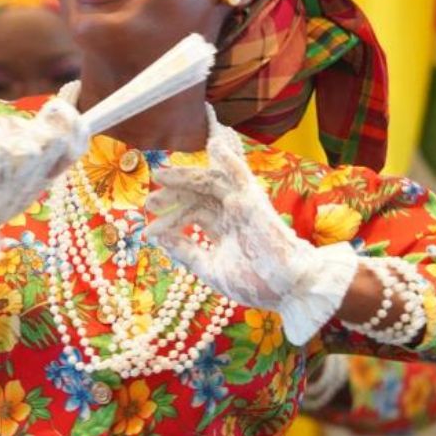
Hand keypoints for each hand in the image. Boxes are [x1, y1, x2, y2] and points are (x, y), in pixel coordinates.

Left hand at [144, 123, 359, 344]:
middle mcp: (230, 211)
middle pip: (196, 195)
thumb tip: (161, 239)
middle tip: (151, 202)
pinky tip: (213, 145)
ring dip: (186, 176)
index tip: (149, 232)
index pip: (191, 213)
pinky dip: (228, 158)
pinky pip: (240, 174)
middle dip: (172, 196)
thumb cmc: (254, 283)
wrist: (286, 289)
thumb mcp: (210, 268)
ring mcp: (241, 203)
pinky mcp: (253, 200)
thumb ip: (187, 252)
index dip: (170, 220)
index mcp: (222, 227)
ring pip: (210, 182)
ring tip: (162, 175)